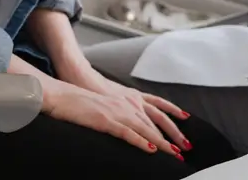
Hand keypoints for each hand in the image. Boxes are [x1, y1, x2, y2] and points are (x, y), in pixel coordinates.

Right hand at [42, 80, 185, 158]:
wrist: (62, 93)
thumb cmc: (81, 99)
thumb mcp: (106, 103)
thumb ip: (119, 111)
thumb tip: (126, 123)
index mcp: (127, 98)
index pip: (155, 112)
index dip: (171, 125)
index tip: (182, 137)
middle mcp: (126, 103)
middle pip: (155, 121)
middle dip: (172, 136)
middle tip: (186, 148)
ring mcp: (117, 111)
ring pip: (146, 128)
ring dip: (162, 142)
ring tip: (174, 153)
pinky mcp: (105, 119)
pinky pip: (128, 132)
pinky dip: (141, 141)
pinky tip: (150, 149)